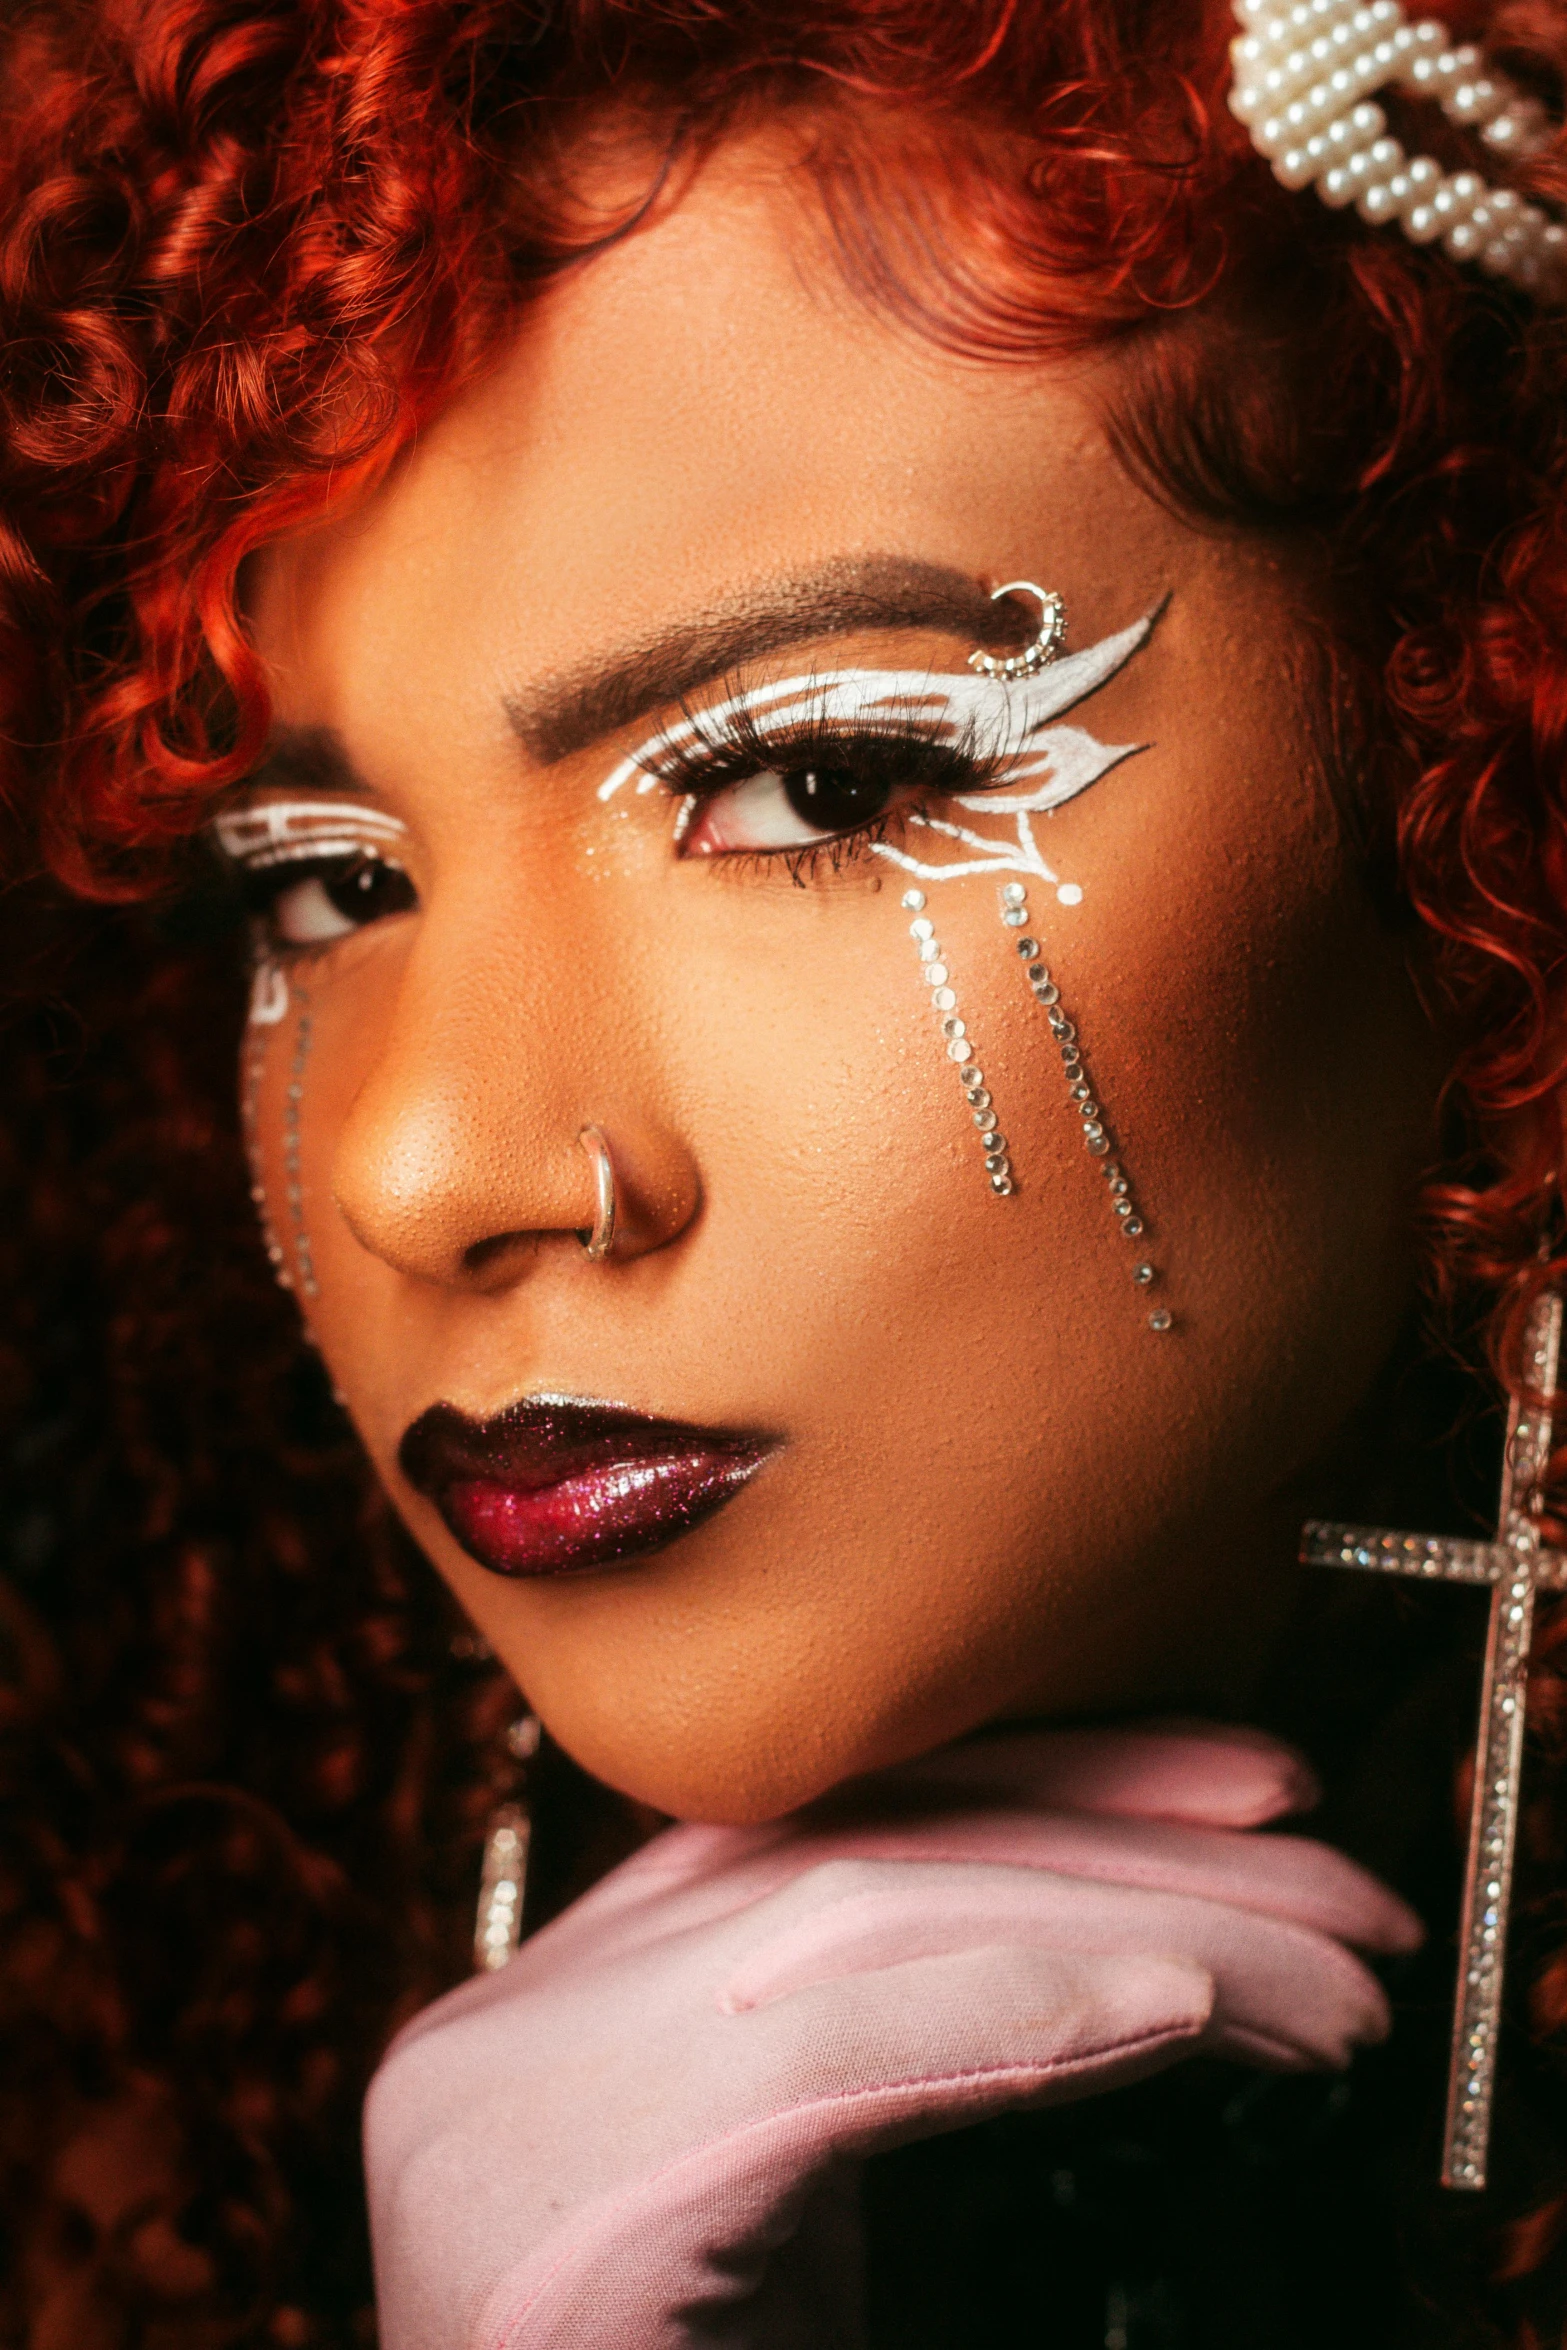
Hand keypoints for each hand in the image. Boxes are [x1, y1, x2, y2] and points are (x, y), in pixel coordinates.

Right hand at [365, 1721, 1419, 2349]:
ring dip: (1137, 1924)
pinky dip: (1030, 2008)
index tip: (1232, 1787)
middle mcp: (522, 2019)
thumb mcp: (783, 2235)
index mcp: (564, 2013)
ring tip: (1325, 1973)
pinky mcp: (571, 2182)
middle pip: (859, 1845)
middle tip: (1332, 1870)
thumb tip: (1134, 1974)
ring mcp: (524, 2088)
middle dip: (1124, 1832)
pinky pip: (840, 2047)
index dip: (1045, 1780)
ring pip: (874, 1913)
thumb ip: (887, 2074)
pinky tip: (1179, 2005)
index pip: (825, 1826)